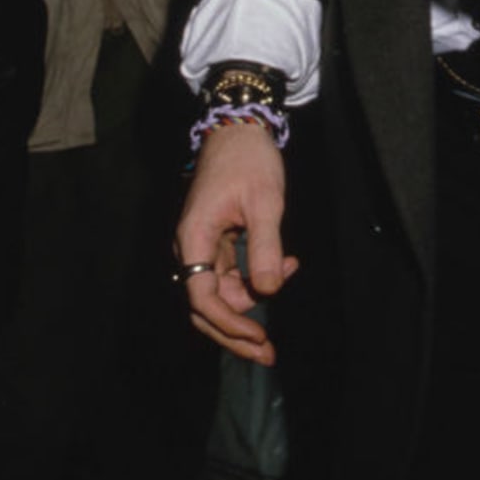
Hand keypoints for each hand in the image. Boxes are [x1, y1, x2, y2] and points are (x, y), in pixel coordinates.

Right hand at [175, 117, 298, 364]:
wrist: (239, 127)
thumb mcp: (266, 202)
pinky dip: (255, 277)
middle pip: (205, 306)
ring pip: (219, 292)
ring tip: (289, 276)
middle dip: (235, 331)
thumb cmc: (249, 160)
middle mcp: (190, 248)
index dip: (229, 323)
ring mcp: (202, 246)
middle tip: (268, 352)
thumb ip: (265, 247)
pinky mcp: (215, 241)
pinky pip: (229, 273)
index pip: (202, 298)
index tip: (259, 337)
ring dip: (252, 300)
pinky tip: (285, 266)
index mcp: (193, 239)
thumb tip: (268, 291)